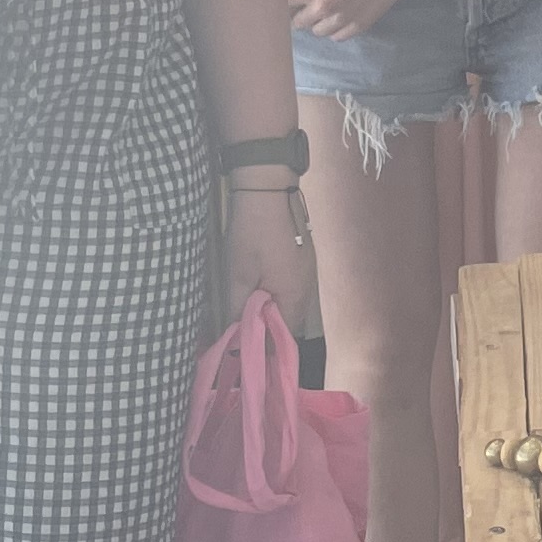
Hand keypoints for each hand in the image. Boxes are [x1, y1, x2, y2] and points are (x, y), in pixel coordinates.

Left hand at [225, 181, 317, 333]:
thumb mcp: (237, 275)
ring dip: (270, 311)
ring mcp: (306, 273)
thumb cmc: (252, 234)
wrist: (267, 191)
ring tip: (245, 312)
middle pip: (288, 322)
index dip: (266, 346)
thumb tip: (234, 337)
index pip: (285, 336)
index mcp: (294, 296)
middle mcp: (306, 288)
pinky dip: (275, 296)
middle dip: (267, 329)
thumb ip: (237, 310)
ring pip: (288, 305)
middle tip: (240, 331)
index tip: (245, 351)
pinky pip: (290, 289)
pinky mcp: (301, 261)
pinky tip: (257, 290)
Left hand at [287, 0, 438, 42]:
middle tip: (309, 5)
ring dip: (319, 23)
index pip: (284, 5)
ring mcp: (341, 20)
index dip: (286, 3)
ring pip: (318, 32)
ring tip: (329, 10)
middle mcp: (322, 8)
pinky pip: (337, 37)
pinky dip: (337, 29)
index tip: (289, 2)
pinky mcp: (359, 27)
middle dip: (301, 14)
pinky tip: (342, 16)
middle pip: (298, 23)